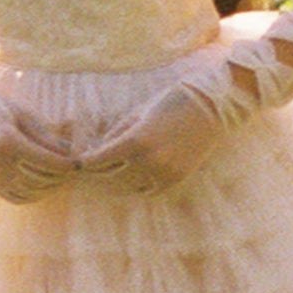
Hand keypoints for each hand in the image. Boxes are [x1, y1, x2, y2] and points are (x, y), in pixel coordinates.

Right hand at [0, 85, 77, 205]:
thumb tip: (69, 153)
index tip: (77, 164)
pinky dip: (33, 195)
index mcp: (6, 142)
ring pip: (30, 191)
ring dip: (49, 188)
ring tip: (60, 179)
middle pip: (40, 178)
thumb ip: (45, 136)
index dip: (65, 165)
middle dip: (60, 176)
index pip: (46, 161)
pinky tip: (43, 187)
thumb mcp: (24, 115)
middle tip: (71, 171)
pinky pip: (15, 197)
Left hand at [80, 82, 226, 195]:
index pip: (99, 160)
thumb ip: (118, 133)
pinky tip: (134, 179)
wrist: (212, 107)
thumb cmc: (171, 102)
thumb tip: (100, 148)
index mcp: (135, 141)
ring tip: (111, 176)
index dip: (87, 161)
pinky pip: (150, 190)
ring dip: (119, 181)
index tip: (81, 161)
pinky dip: (140, 186)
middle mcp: (148, 161)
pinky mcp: (177, 178)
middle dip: (100, 173)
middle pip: (110, 177)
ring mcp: (164, 172)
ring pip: (129, 186)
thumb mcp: (139, 113)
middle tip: (92, 171)